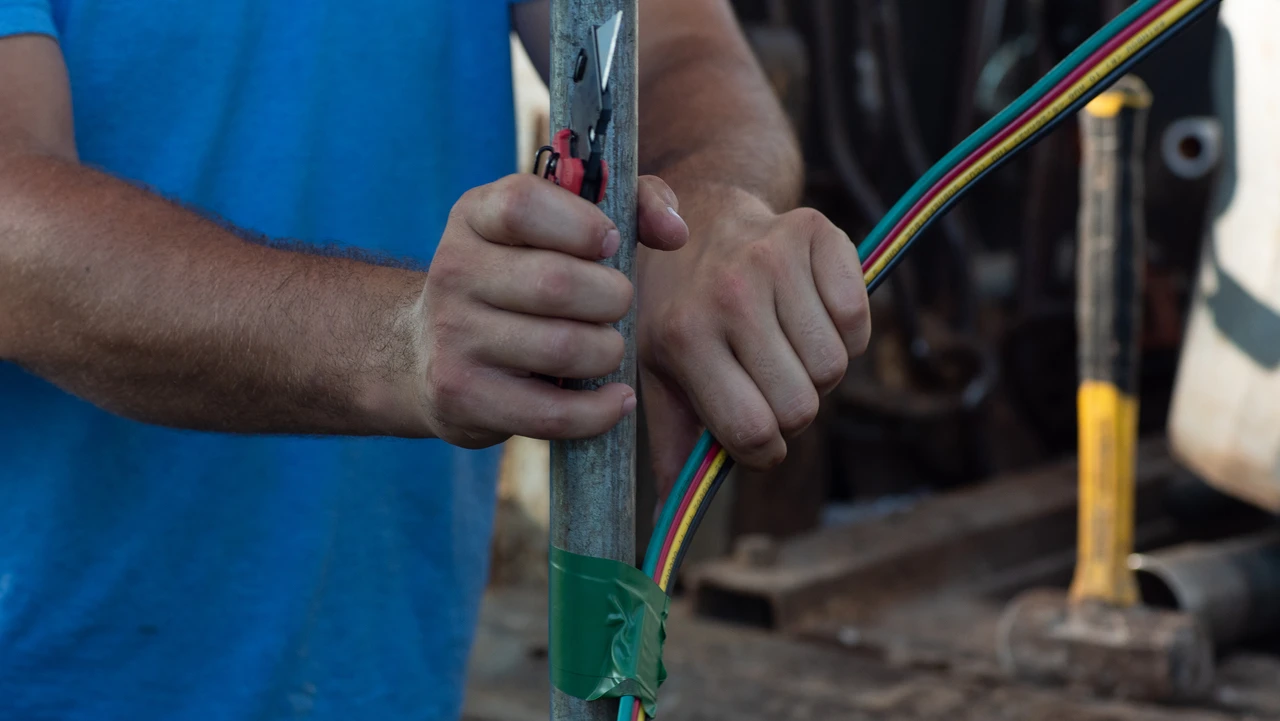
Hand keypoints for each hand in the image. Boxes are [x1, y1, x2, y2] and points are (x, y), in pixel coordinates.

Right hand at [418, 174, 686, 447]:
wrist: (429, 350)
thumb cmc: (524, 278)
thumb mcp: (560, 226)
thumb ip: (631, 205)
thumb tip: (675, 231)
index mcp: (475, 216)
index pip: (522, 205)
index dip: (582, 225)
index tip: (609, 244)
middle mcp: (453, 271)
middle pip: (556, 284)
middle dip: (612, 298)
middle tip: (616, 306)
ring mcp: (452, 336)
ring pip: (561, 349)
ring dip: (607, 352)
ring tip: (607, 348)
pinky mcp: (461, 396)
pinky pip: (551, 413)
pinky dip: (599, 411)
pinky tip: (615, 399)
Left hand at [637, 187, 869, 499]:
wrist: (703, 211)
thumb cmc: (680, 307)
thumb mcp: (657, 371)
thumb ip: (672, 444)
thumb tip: (678, 514)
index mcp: (683, 338)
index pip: (753, 435)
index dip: (763, 451)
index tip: (755, 435)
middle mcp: (729, 296)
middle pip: (802, 408)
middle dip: (791, 412)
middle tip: (768, 381)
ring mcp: (774, 260)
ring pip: (835, 370)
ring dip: (818, 372)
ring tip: (784, 343)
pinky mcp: (818, 234)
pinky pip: (860, 322)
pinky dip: (846, 331)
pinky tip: (808, 311)